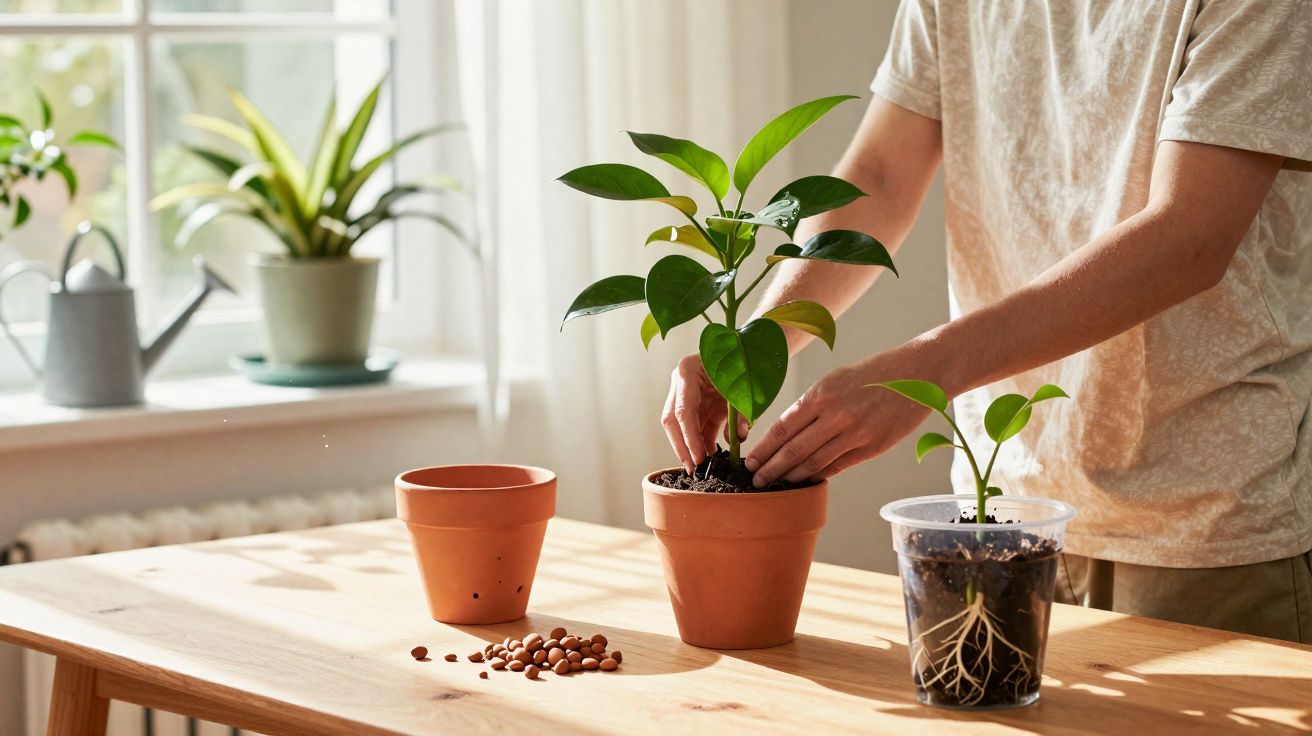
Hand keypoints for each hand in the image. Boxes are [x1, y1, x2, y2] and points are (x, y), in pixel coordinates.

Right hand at [662, 353, 749, 472]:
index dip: (689, 438)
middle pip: (672, 421)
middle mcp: (680, 382)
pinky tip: (710, 457)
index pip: (683, 411)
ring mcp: (686, 392)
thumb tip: (739, 438)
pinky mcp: (696, 402)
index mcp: (688, 371)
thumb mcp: (746, 385)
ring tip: (701, 469)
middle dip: (682, 447)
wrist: (752, 348)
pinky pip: (695, 426)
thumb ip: (742, 412)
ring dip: (690, 447)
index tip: (699, 459)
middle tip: (693, 470)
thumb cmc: (747, 361)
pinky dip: (701, 442)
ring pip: (680, 426)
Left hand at [745, 347, 935, 486]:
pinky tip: (806, 481)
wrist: (917, 373)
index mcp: (821, 394)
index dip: (763, 449)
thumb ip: (812, 405)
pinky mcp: (872, 447)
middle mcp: (835, 415)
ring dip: (791, 477)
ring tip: (776, 485)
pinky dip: (819, 475)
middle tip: (755, 481)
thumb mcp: (835, 380)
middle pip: (793, 450)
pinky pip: (838, 466)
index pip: (782, 429)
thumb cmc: (872, 374)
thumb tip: (787, 432)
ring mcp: (855, 433)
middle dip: (770, 469)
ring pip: (814, 463)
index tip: (749, 462)